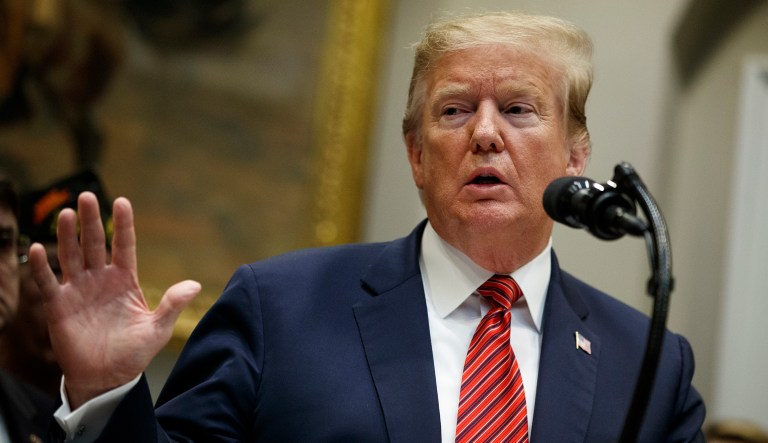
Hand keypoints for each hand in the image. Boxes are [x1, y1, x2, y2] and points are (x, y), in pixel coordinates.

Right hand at [29, 192, 200, 408]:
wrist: (107, 378)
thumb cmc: (133, 353)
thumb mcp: (158, 329)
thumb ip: (173, 305)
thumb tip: (195, 284)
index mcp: (125, 281)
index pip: (124, 245)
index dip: (123, 224)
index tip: (122, 201)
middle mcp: (101, 280)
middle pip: (94, 243)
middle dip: (91, 221)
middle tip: (87, 195)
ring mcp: (78, 290)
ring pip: (71, 256)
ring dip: (67, 235)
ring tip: (67, 213)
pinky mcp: (59, 306)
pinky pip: (47, 282)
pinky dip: (41, 266)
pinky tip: (36, 248)